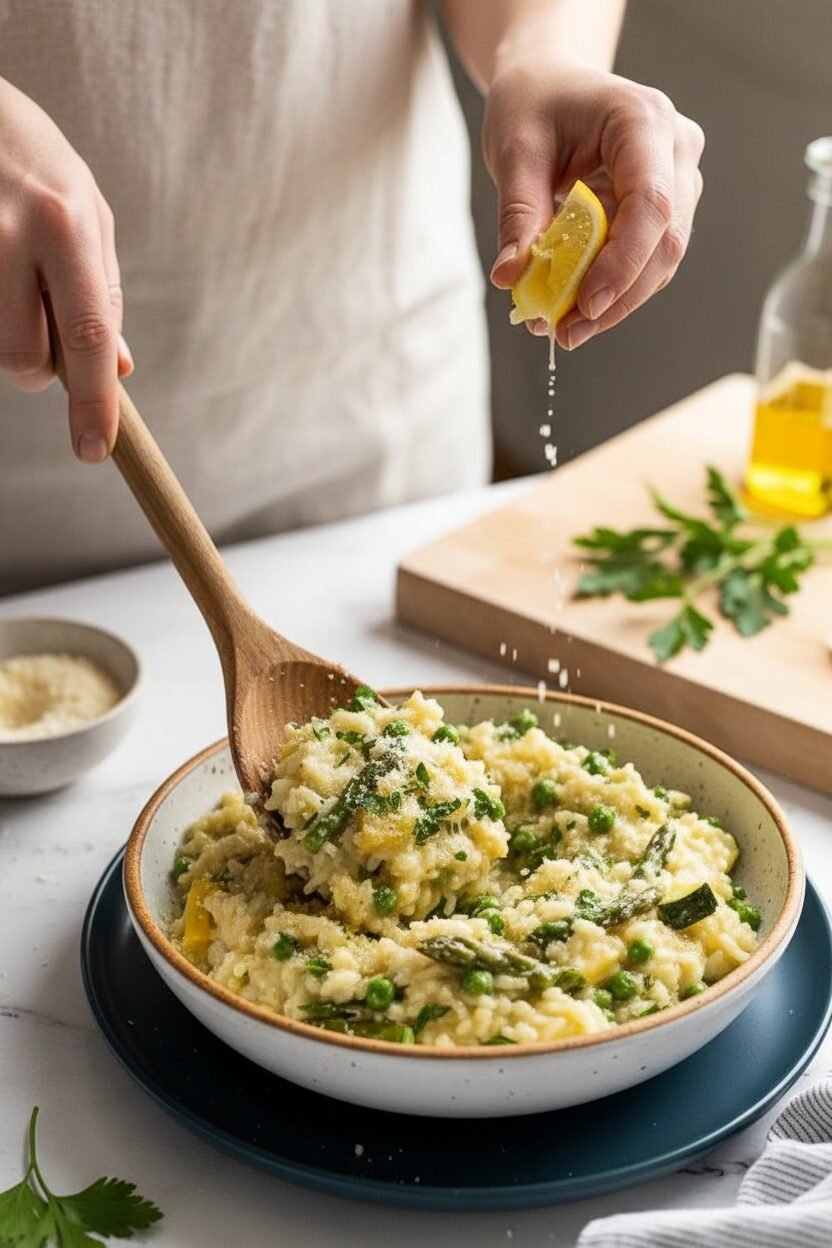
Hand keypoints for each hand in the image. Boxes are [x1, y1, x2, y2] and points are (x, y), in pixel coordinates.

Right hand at [0, 76, 131, 461]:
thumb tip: (119, 370)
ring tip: (10, 284)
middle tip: (38, 331)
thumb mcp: (85, 208)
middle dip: (37, 369)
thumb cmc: (31, 156)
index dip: (94, 402)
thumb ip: (103, 288)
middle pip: (24, 356)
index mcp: (65, 223)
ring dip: (8, 340)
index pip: (87, 336)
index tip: (95, 451)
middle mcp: (10, 232)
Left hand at [484, 55, 704, 348]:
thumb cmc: (534, 102)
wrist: (550, 82)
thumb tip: (512, 277)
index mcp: (643, 120)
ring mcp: (677, 179)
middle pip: (665, 242)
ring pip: (661, 260)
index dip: (623, 263)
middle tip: (565, 332)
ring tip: (562, 328)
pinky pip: (646, 260)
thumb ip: (518, 214)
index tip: (586, 306)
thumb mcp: (514, 150)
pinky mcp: (664, 207)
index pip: (651, 203)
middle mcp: (675, 149)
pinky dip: (612, 290)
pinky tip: (574, 311)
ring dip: (615, 303)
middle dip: (618, 297)